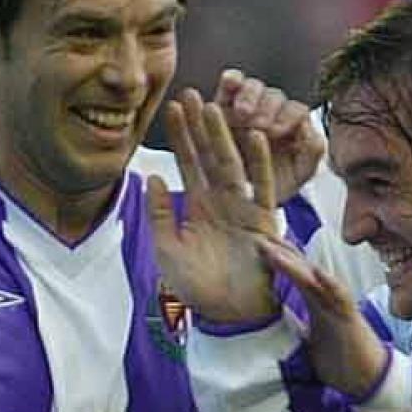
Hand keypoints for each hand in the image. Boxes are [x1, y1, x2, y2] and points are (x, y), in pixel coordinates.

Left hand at [149, 88, 279, 323]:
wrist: (229, 317)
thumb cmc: (199, 288)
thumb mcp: (167, 250)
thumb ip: (159, 214)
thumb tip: (149, 177)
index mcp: (198, 205)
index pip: (187, 163)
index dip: (180, 137)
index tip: (170, 107)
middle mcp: (221, 200)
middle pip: (210, 154)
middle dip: (201, 125)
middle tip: (192, 93)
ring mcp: (243, 207)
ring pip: (233, 164)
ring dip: (225, 136)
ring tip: (216, 107)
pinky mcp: (263, 220)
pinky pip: (262, 186)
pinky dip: (259, 161)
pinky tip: (253, 136)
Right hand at [214, 69, 324, 201]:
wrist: (239, 200)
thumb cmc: (272, 185)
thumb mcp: (296, 176)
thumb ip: (312, 154)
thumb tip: (313, 133)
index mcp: (294, 125)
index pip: (296, 111)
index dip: (287, 118)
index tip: (275, 132)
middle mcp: (273, 111)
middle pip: (274, 97)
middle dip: (267, 108)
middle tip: (257, 124)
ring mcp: (249, 105)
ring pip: (253, 87)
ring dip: (249, 96)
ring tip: (241, 114)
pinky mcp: (224, 103)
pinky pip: (230, 85)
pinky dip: (230, 80)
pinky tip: (228, 84)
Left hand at [257, 234, 388, 398]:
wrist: (370, 380)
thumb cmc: (341, 361)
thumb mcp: (309, 344)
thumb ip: (294, 329)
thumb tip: (267, 329)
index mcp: (316, 303)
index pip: (294, 276)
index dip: (276, 261)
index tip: (256, 246)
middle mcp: (326, 299)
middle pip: (302, 270)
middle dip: (281, 253)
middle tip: (257, 236)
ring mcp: (338, 306)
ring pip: (315, 278)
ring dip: (296, 264)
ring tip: (276, 249)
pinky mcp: (350, 317)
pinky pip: (340, 296)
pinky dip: (330, 283)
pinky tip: (317, 271)